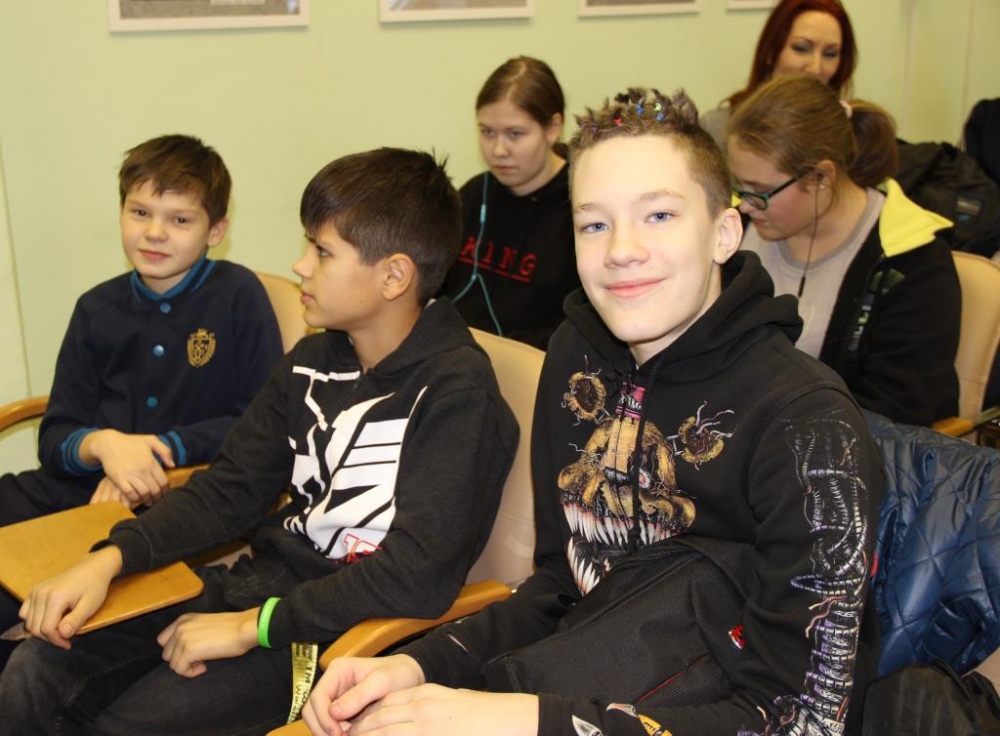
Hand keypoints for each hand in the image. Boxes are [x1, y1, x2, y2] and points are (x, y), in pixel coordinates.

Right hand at [19, 546, 121, 648]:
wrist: (93, 568)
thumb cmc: (95, 586)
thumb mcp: (90, 606)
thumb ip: (75, 620)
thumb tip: (62, 634)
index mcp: (55, 597)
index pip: (47, 629)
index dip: (57, 640)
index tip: (68, 643)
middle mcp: (41, 593)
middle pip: (35, 628)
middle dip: (50, 637)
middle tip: (65, 637)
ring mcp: (35, 591)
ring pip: (28, 622)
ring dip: (41, 630)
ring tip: (59, 628)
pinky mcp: (34, 590)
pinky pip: (25, 612)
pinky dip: (34, 620)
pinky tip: (49, 619)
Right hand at [80, 430, 174, 505]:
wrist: (108, 443)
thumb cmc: (131, 442)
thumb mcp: (151, 440)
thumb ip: (165, 451)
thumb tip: (172, 465)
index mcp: (151, 462)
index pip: (163, 481)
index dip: (166, 490)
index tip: (165, 493)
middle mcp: (142, 470)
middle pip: (154, 489)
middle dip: (158, 497)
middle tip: (157, 500)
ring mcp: (130, 475)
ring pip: (143, 493)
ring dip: (147, 500)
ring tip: (148, 501)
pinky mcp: (118, 479)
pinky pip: (130, 493)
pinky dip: (135, 498)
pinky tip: (137, 499)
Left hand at [157, 609, 258, 677]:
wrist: (243, 628)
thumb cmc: (231, 628)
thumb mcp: (204, 624)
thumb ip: (190, 633)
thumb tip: (183, 652)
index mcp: (183, 619)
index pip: (163, 641)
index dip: (176, 650)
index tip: (193, 652)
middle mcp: (179, 627)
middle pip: (167, 654)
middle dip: (181, 660)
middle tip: (200, 659)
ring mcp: (182, 639)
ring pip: (173, 664)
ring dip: (187, 667)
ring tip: (204, 662)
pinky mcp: (188, 651)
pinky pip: (181, 670)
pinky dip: (191, 673)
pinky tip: (205, 667)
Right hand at [302, 655, 424, 735]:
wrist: (409, 677)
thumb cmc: (398, 674)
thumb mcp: (383, 681)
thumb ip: (359, 695)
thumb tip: (333, 712)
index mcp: (338, 670)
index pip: (318, 697)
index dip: (323, 718)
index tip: (339, 734)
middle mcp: (332, 683)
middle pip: (312, 711)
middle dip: (323, 729)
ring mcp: (334, 697)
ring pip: (318, 721)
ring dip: (328, 733)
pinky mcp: (340, 711)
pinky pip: (329, 726)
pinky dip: (336, 734)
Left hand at [345, 685, 537, 735]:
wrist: (508, 719)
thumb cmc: (485, 713)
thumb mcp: (452, 701)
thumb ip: (428, 706)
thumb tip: (411, 717)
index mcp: (426, 693)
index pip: (386, 702)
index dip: (367, 715)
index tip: (355, 725)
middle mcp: (421, 706)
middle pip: (379, 717)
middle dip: (359, 729)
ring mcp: (425, 724)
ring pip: (383, 730)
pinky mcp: (431, 735)